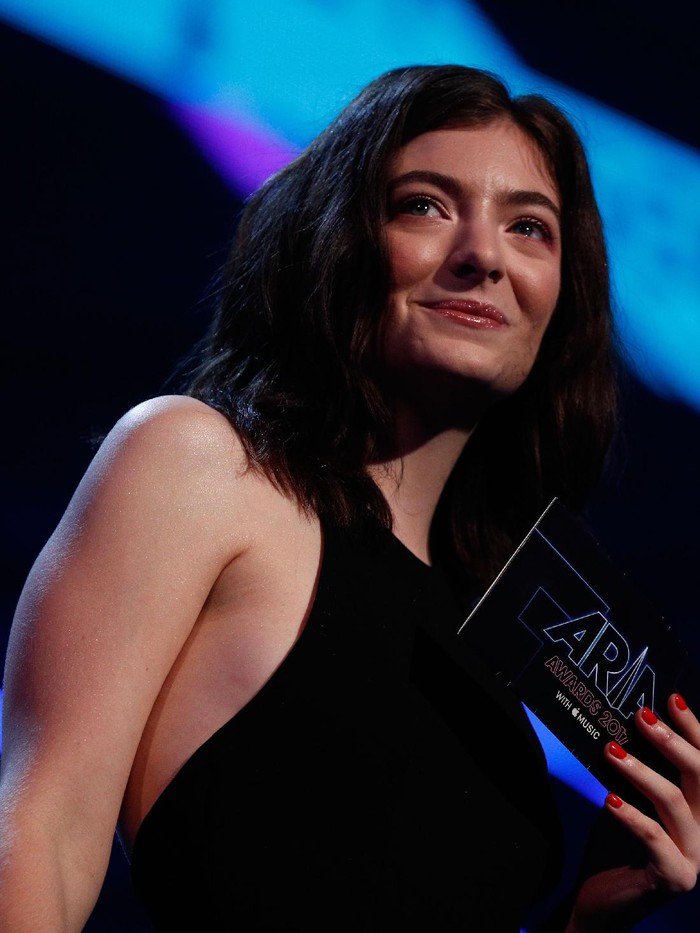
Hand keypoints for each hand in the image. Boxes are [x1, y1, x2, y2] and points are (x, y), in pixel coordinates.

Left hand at [567, 694, 699, 931]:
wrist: (601, 900)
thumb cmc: (615, 844)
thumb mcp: (630, 798)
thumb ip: (639, 770)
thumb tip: (629, 722)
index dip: (694, 729)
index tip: (672, 698)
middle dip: (673, 741)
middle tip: (642, 716)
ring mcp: (695, 858)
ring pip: (676, 803)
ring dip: (642, 772)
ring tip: (612, 751)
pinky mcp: (675, 878)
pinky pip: (654, 838)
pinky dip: (631, 815)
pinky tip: (609, 799)